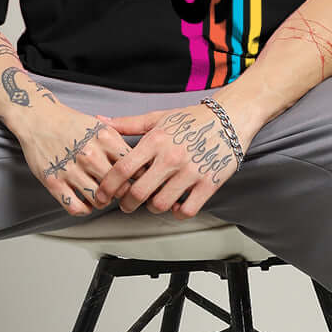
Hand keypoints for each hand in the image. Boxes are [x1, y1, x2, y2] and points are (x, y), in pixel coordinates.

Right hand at [12, 103, 134, 216]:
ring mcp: (71, 169)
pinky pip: (75, 207)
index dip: (137, 178)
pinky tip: (85, 203)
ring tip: (102, 197)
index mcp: (105, 138)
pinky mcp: (53, 181)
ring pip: (99, 200)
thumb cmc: (70, 124)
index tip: (135, 182)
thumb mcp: (101, 127)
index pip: (133, 167)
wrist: (38, 118)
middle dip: (122, 194)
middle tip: (119, 193)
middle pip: (119, 188)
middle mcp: (89, 154)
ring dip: (103, 203)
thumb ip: (119, 144)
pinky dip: (84, 210)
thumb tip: (139, 164)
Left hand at [92, 102, 249, 217]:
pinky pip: (187, 210)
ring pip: (160, 205)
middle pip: (138, 192)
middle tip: (126, 204)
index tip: (103, 195)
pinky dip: (177, 213)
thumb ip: (128, 123)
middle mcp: (171, 157)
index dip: (108, 186)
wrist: (230, 118)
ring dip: (152, 207)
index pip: (122, 169)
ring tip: (153, 201)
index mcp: (156, 140)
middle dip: (127, 204)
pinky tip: (176, 204)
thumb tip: (102, 120)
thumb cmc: (193, 119)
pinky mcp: (209, 183)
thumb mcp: (158, 118)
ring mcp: (191, 172)